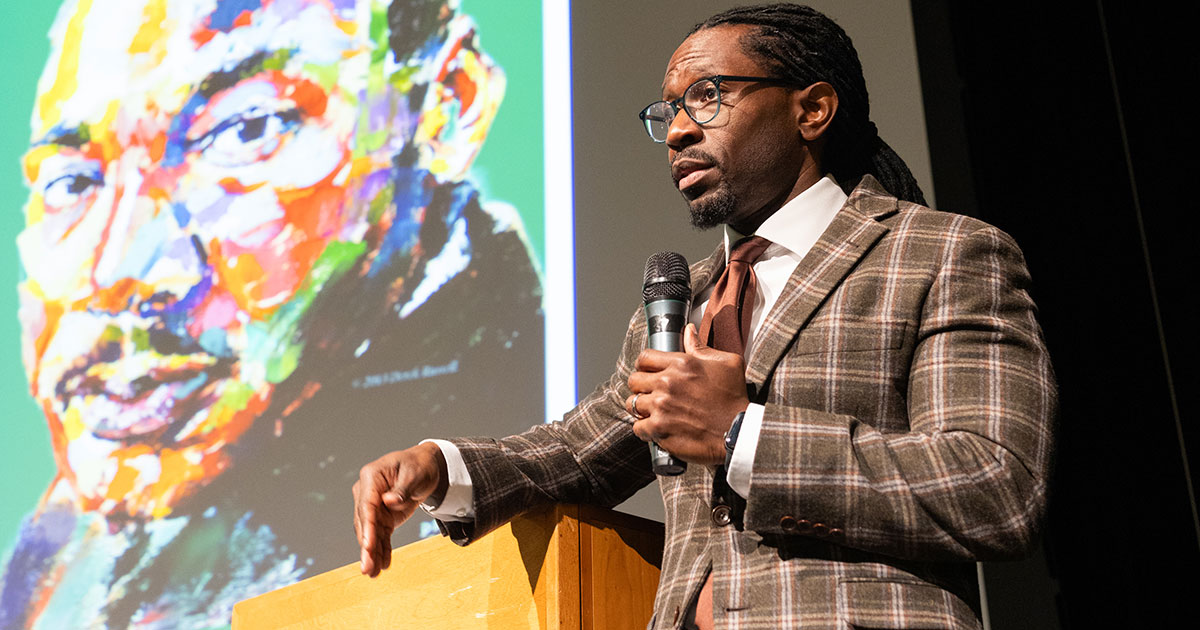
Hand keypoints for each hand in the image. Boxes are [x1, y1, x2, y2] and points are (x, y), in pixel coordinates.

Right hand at [352, 442, 447, 576]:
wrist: (425, 466)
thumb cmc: (418, 465)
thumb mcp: (415, 473)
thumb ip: (402, 488)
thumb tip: (388, 501)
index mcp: (371, 477)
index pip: (366, 504)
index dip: (367, 526)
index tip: (367, 544)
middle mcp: (366, 492)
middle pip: (364, 522)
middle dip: (366, 546)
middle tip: (366, 567)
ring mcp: (373, 506)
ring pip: (370, 533)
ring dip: (371, 553)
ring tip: (372, 573)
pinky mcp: (382, 518)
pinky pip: (381, 536)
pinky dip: (382, 551)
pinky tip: (382, 565)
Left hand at [626, 324, 748, 464]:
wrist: (739, 431)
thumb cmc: (734, 398)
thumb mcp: (726, 363)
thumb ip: (701, 347)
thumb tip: (688, 330)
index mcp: (681, 363)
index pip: (644, 357)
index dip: (645, 365)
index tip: (649, 373)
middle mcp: (667, 383)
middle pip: (634, 380)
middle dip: (641, 387)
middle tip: (651, 394)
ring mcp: (661, 406)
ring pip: (632, 404)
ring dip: (640, 408)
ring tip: (652, 412)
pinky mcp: (660, 429)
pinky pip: (637, 427)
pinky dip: (644, 430)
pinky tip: (656, 429)